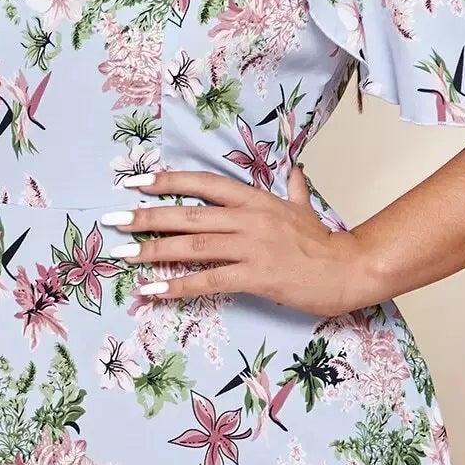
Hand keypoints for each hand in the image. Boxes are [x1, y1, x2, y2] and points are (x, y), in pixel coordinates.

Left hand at [102, 163, 379, 317]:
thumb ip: (293, 190)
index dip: (167, 181)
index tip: (136, 182)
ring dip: (153, 251)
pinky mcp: (255, 276)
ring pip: (192, 246)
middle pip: (188, 214)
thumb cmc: (326, 243)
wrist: (350, 269)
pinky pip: (207, 281)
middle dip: (147, 217)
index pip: (203, 183)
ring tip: (123, 255)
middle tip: (114, 220)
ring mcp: (251, 247)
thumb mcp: (304, 209)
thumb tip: (294, 173)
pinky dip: (176, 286)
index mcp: (255, 199)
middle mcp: (248, 219)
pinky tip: (152, 291)